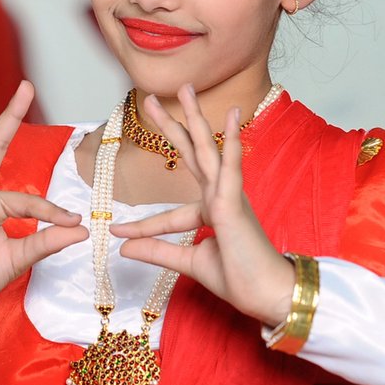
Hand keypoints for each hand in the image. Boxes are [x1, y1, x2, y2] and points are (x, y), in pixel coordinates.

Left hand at [109, 85, 293, 327]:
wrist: (269, 294)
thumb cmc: (240, 278)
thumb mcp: (189, 263)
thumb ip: (158, 251)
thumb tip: (123, 248)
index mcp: (211, 212)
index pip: (170, 212)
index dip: (142, 226)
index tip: (116, 231)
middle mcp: (219, 197)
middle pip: (191, 155)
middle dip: (172, 127)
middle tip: (151, 100)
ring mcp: (228, 196)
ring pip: (207, 150)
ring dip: (195, 119)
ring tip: (185, 90)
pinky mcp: (234, 203)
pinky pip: (230, 167)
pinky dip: (230, 142)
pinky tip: (231, 116)